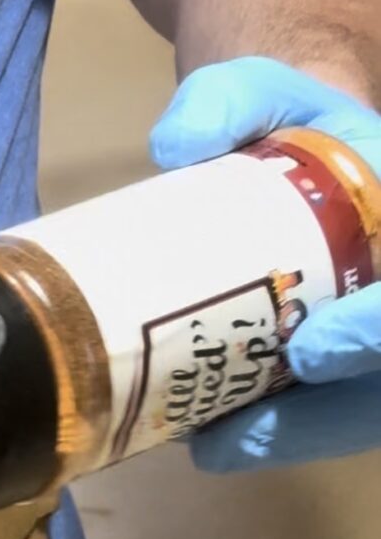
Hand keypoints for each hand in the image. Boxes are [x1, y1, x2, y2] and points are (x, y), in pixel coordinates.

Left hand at [150, 58, 380, 470]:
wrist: (300, 157)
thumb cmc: (292, 129)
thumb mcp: (270, 94)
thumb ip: (231, 99)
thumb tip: (176, 150)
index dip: (372, 333)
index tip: (308, 352)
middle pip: (378, 385)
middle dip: (319, 416)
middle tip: (230, 434)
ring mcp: (373, 343)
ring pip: (358, 414)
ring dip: (289, 438)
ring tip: (211, 444)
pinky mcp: (345, 377)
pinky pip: (327, 421)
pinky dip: (275, 437)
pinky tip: (216, 441)